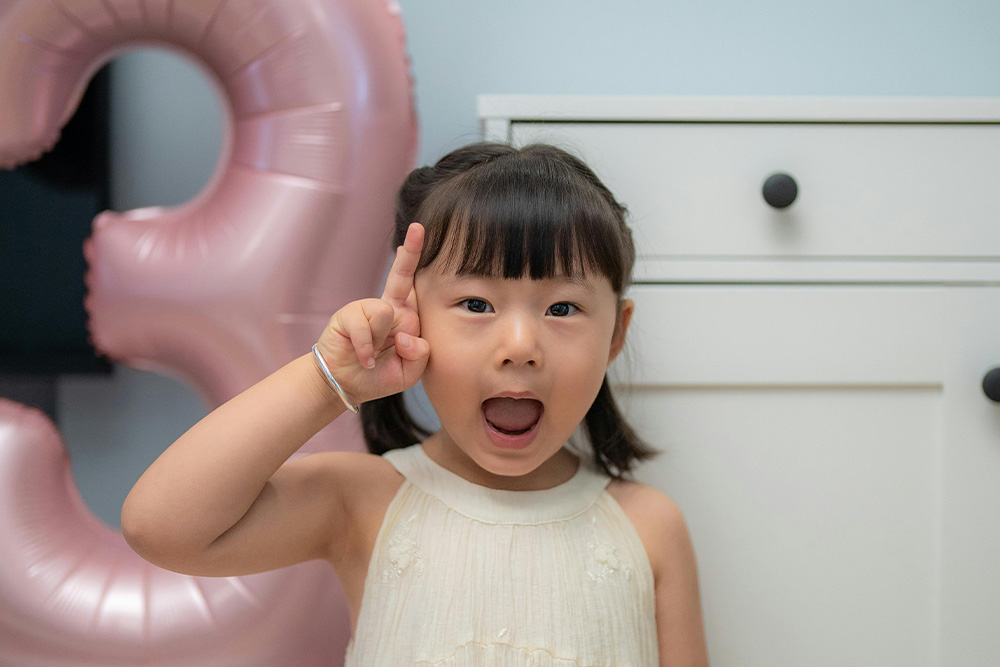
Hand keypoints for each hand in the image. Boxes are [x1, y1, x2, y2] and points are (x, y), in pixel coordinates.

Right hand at [314, 222, 428, 405]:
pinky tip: (364, 358)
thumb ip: (419, 353)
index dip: (418, 261)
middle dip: (411, 252)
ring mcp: (366, 309)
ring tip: (372, 355)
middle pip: (402, 276)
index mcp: (406, 318)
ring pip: (386, 312)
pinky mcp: (347, 315)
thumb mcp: (410, 371)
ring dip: (380, 341)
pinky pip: (365, 326)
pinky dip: (366, 348)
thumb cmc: (379, 375)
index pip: (417, 288)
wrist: (346, 386)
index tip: (420, 232)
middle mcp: (388, 309)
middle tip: (418, 228)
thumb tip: (405, 334)